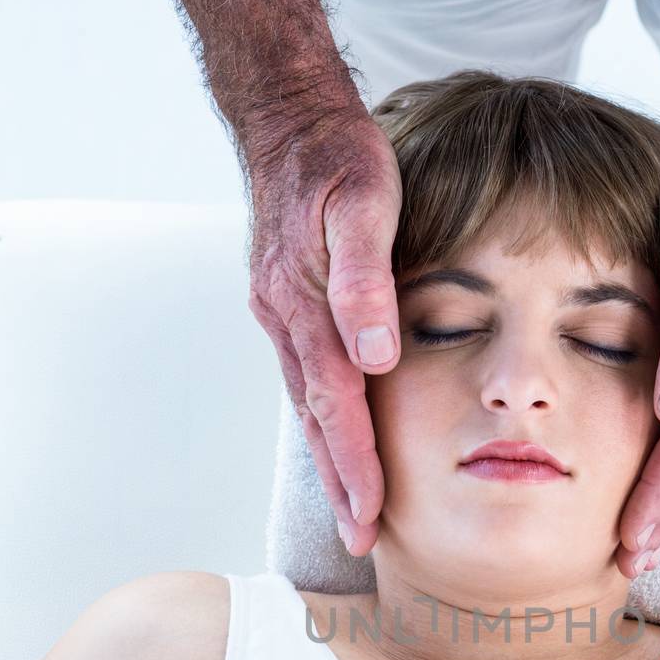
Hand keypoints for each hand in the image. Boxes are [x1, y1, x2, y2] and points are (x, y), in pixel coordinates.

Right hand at [246, 99, 403, 554]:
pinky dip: (325, 419)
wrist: (290, 119)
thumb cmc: (337, 156)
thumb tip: (376, 356)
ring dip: (332, 459)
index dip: (356, 461)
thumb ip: (366, 279)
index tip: (372, 512)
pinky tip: (338, 441)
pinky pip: (307, 377)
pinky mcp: (290, 307)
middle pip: (318, 419)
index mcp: (305, 305)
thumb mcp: (362, 201)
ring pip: (309, 404)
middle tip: (361, 540)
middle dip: (341, 482)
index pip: (336, 403)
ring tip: (353, 509)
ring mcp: (284, 315)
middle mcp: (287, 320)